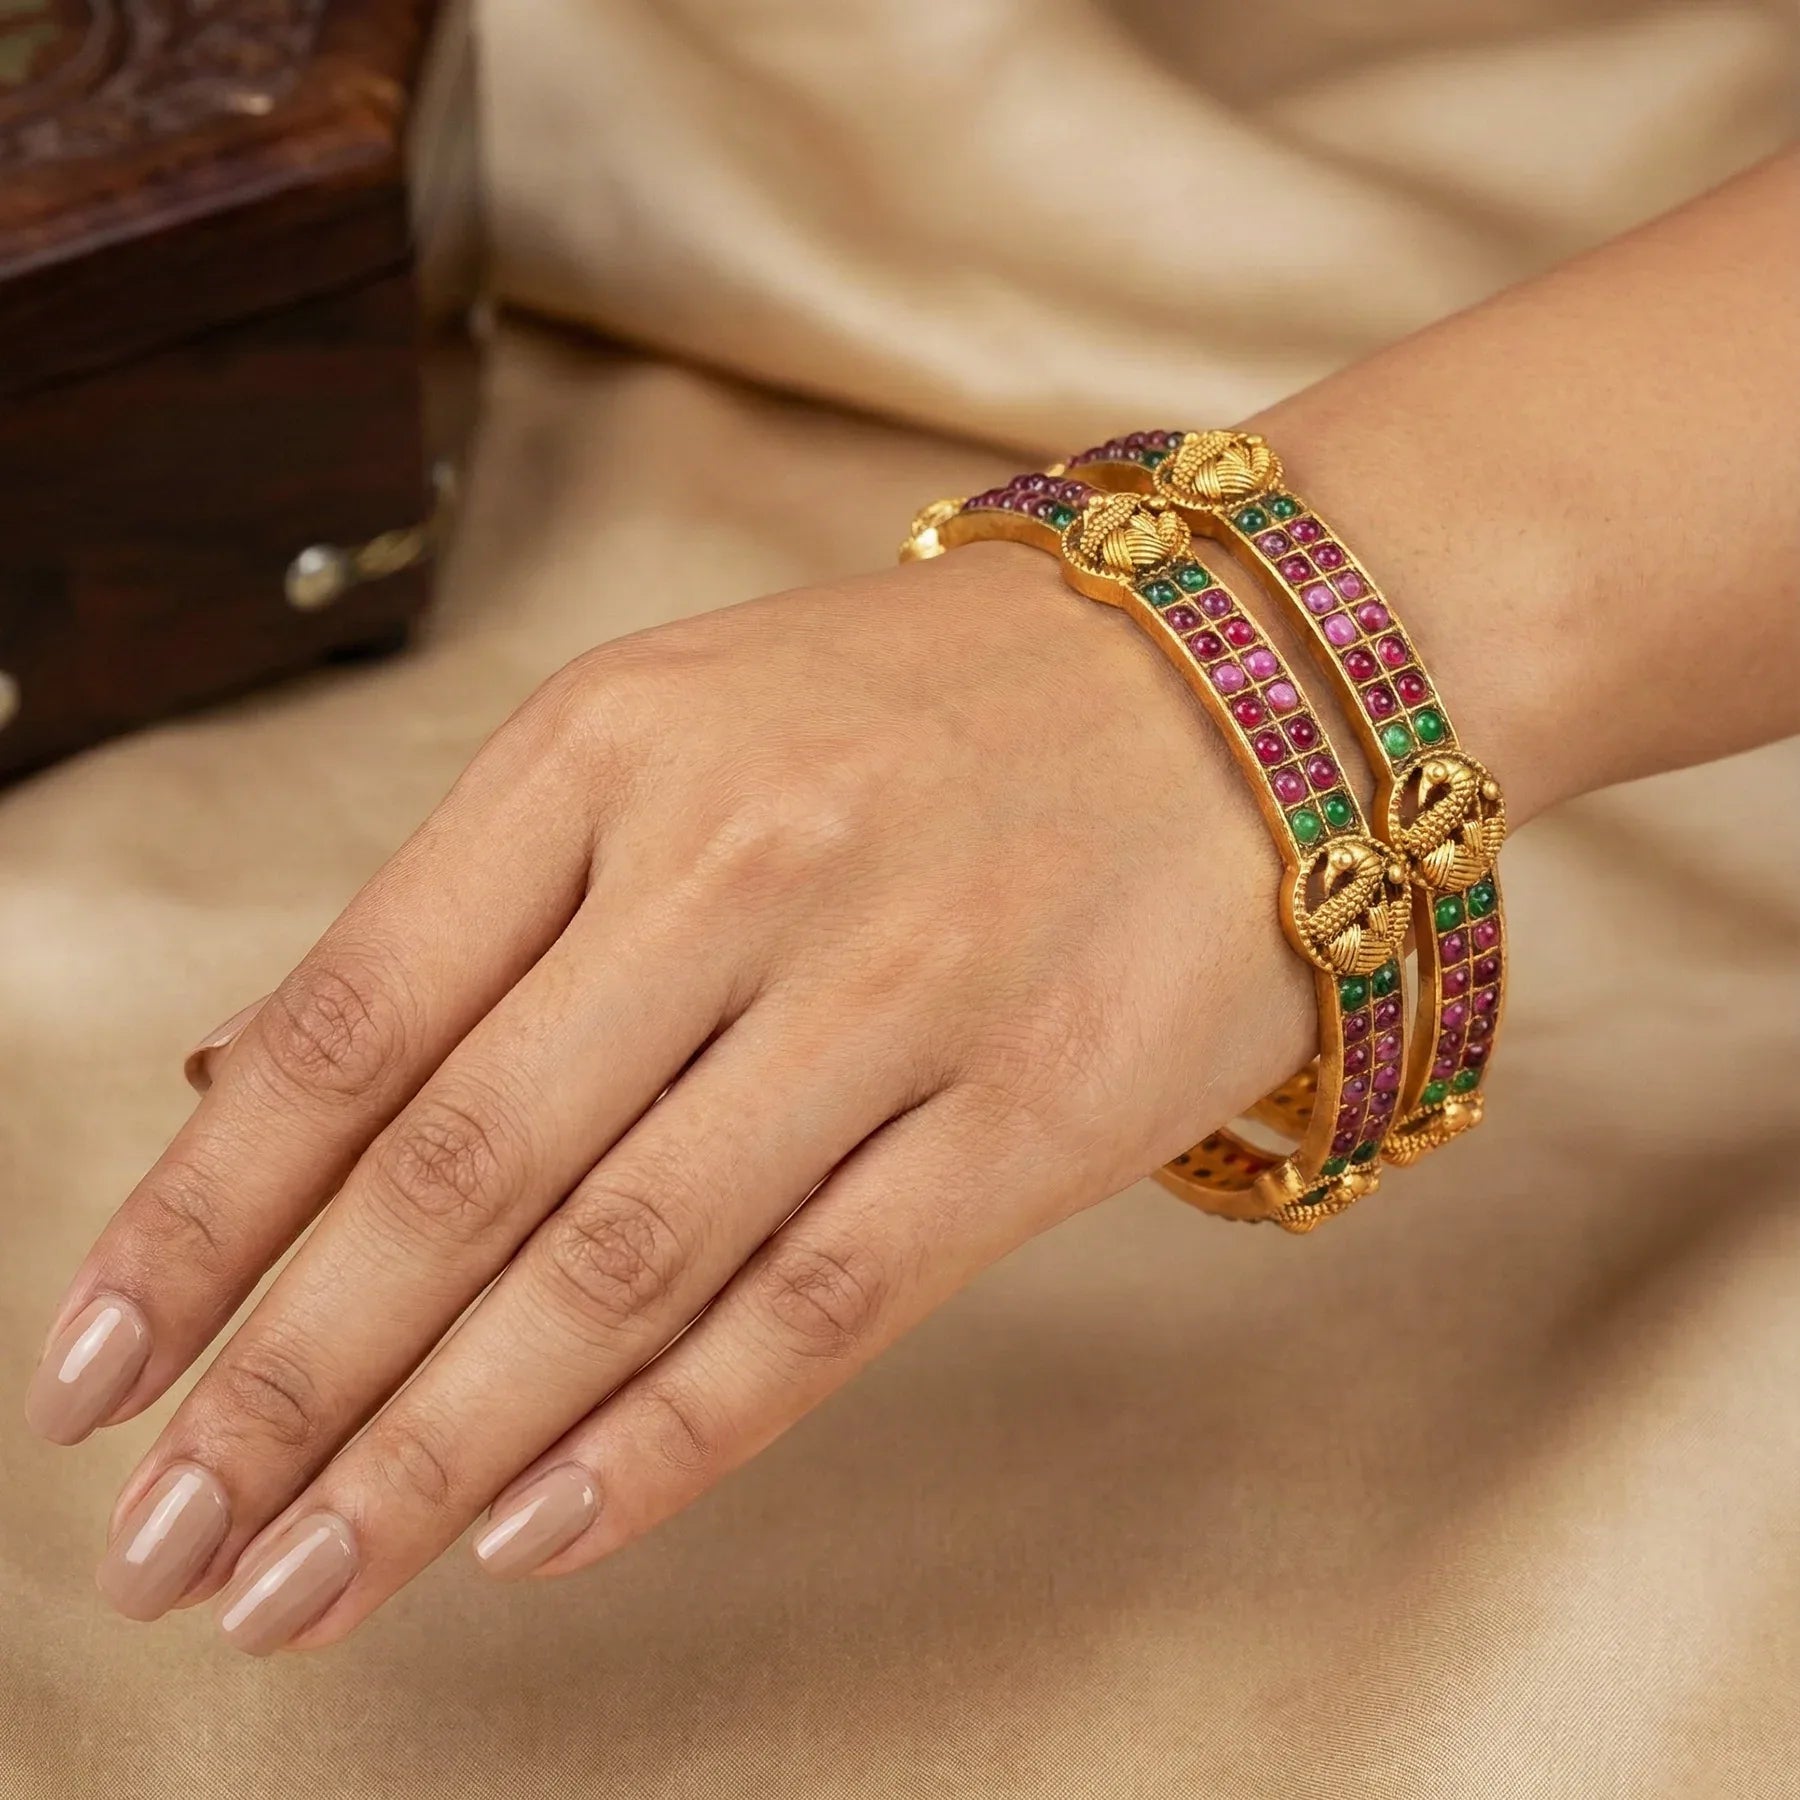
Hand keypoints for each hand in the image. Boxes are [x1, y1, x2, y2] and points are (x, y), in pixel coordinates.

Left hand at [29, 542, 1309, 1651]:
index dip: (203, 1215)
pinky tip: (532, 1533)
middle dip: (287, 1386)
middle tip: (171, 1549)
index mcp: (613, 747)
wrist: (1242, 685)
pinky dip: (662, 1439)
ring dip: (436, 1450)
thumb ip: (494, 911)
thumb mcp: (685, 732)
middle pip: (457, 1171)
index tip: (96, 1371)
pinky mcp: (1034, 1107)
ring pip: (618, 1264)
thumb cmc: (930, 720)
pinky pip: (816, 1304)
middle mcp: (739, 859)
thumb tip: (254, 1102)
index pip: (352, 1018)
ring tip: (307, 1583)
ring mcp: (895, 986)